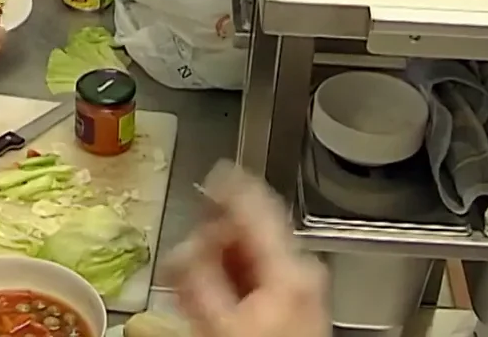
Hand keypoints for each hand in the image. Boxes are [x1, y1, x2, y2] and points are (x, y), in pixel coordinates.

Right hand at [162, 161, 328, 336]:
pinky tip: (215, 291)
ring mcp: (303, 282)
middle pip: (249, 228)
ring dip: (219, 257)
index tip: (210, 171)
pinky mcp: (298, 297)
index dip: (228, 182)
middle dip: (211, 235)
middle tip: (183, 255)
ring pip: (252, 250)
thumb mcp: (216, 317)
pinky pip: (260, 271)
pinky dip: (234, 273)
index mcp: (289, 263)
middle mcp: (302, 265)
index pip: (256, 203)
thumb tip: (184, 243)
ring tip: (193, 279)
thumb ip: (197, 271)